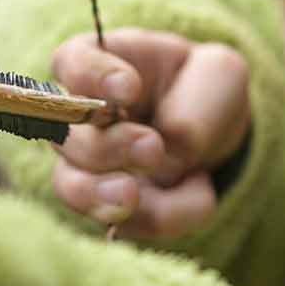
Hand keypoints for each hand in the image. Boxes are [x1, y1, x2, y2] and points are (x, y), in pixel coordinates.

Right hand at [49, 28, 249, 239]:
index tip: (129, 87)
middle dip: (105, 146)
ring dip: (99, 195)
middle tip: (152, 147)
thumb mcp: (220, 74)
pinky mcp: (108, 206)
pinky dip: (161, 217)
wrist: (214, 132)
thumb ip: (197, 102)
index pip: (71, 63)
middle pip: (64, 133)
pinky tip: (200, 194)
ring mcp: (86, 167)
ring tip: (132, 196)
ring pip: (70, 185)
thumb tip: (173, 150)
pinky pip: (120, 223)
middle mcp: (79, 117)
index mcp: (99, 63)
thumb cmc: (204, 87)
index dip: (90, 77)